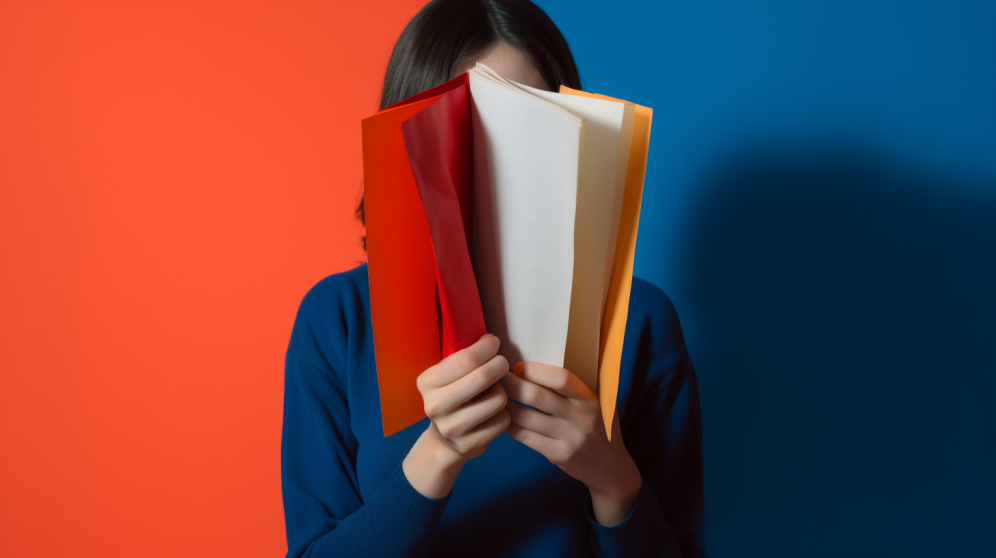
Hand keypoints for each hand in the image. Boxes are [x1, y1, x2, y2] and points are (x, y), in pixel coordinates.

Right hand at [402, 334, 510, 498]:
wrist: (445, 440)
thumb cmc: (453, 397)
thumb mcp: (448, 375)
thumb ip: (464, 358)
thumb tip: (490, 340)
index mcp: (427, 382)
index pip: (465, 359)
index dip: (486, 347)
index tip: (494, 342)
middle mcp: (435, 406)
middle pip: (482, 377)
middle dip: (499, 365)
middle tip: (502, 363)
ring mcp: (451, 428)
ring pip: (498, 400)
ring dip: (502, 391)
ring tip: (494, 391)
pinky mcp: (469, 445)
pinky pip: (503, 421)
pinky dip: (504, 413)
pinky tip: (494, 412)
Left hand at [500, 361, 642, 525]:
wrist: (610, 467)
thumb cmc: (598, 426)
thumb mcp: (598, 403)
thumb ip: (576, 387)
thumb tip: (539, 360)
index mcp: (591, 399)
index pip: (561, 378)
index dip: (535, 370)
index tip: (517, 366)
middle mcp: (582, 418)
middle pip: (537, 397)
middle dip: (511, 384)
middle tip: (496, 378)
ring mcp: (570, 439)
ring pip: (526, 417)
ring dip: (506, 405)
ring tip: (494, 396)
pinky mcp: (559, 455)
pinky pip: (526, 437)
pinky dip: (510, 426)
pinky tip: (503, 418)